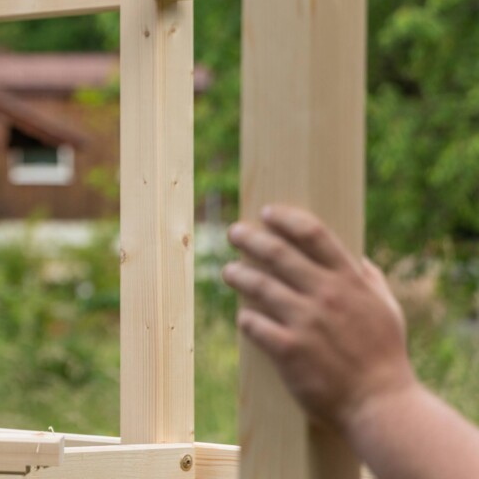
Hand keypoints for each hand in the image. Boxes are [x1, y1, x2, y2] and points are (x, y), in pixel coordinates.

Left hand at [224, 204, 416, 434]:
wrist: (380, 405)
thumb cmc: (385, 357)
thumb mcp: (387, 310)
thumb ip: (370, 280)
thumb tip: (357, 259)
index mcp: (350, 281)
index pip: (313, 233)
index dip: (285, 218)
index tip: (267, 212)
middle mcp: (326, 295)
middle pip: (277, 252)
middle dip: (249, 238)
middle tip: (234, 232)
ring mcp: (306, 322)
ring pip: (258, 285)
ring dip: (237, 274)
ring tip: (229, 271)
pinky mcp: (289, 350)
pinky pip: (253, 324)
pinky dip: (245, 318)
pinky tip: (242, 316)